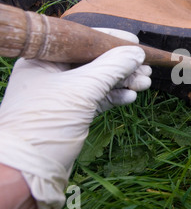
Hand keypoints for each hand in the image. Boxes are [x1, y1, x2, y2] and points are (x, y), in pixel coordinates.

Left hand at [0, 28, 151, 208]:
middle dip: (122, 65)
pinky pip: (98, 98)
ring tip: (145, 83)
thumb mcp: (82, 89)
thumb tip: (136, 52)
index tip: (135, 42)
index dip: (111, 40)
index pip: (83, 41)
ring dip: (123, 82)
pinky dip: (115, 97)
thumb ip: (111, 67)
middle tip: (145, 69)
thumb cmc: (45, 122)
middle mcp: (53, 73)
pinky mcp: (73, 112)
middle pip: (95, 62)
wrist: (27, 168)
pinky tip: (130, 97)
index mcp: (45, 59)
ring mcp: (63, 93)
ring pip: (100, 81)